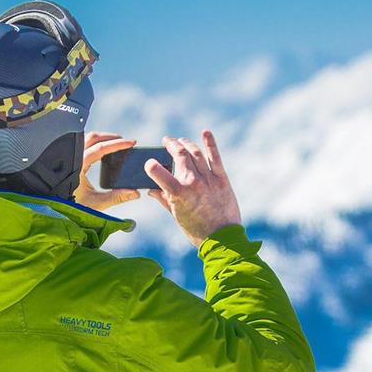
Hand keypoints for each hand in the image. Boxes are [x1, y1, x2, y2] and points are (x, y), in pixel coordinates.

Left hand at [73, 132, 141, 210]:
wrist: (56, 208)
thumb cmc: (71, 207)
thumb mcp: (96, 204)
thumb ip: (116, 197)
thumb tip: (134, 192)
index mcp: (77, 167)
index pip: (100, 148)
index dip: (117, 144)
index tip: (130, 143)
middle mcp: (72, 160)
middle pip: (93, 138)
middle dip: (111, 137)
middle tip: (126, 142)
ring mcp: (70, 159)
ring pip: (87, 139)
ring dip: (102, 139)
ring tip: (117, 144)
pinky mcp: (70, 162)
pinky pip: (83, 146)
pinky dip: (95, 144)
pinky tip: (104, 151)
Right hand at [145, 130, 241, 246]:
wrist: (223, 239)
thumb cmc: (196, 230)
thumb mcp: (176, 216)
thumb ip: (163, 200)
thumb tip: (151, 190)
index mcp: (177, 193)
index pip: (158, 172)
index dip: (150, 165)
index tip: (149, 163)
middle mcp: (192, 182)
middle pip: (179, 154)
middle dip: (171, 144)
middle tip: (167, 141)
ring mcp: (208, 179)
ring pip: (195, 153)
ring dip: (186, 143)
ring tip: (181, 141)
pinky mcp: (221, 179)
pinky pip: (215, 157)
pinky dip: (210, 143)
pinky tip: (205, 132)